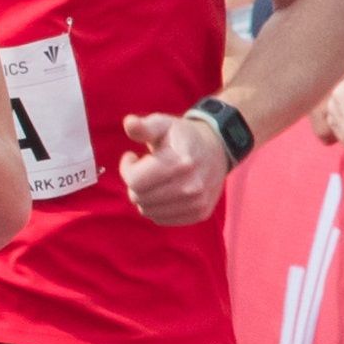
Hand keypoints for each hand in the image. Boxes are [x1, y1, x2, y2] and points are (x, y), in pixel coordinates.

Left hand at [115, 108, 234, 226]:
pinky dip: (157, 208)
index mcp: (181, 163)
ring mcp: (197, 202)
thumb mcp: (162, 124)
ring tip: (155, 179)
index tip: (132, 157)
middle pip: (139, 197)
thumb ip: (143, 127)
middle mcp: (192, 186)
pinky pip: (162, 219)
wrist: (217, 148)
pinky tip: (164, 191)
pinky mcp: (200, 213)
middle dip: (135, 183)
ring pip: (148, 211)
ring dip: (145, 196)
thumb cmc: (182, 136)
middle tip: (145, 169)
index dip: (127, 169)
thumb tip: (129, 123)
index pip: (135, 181)